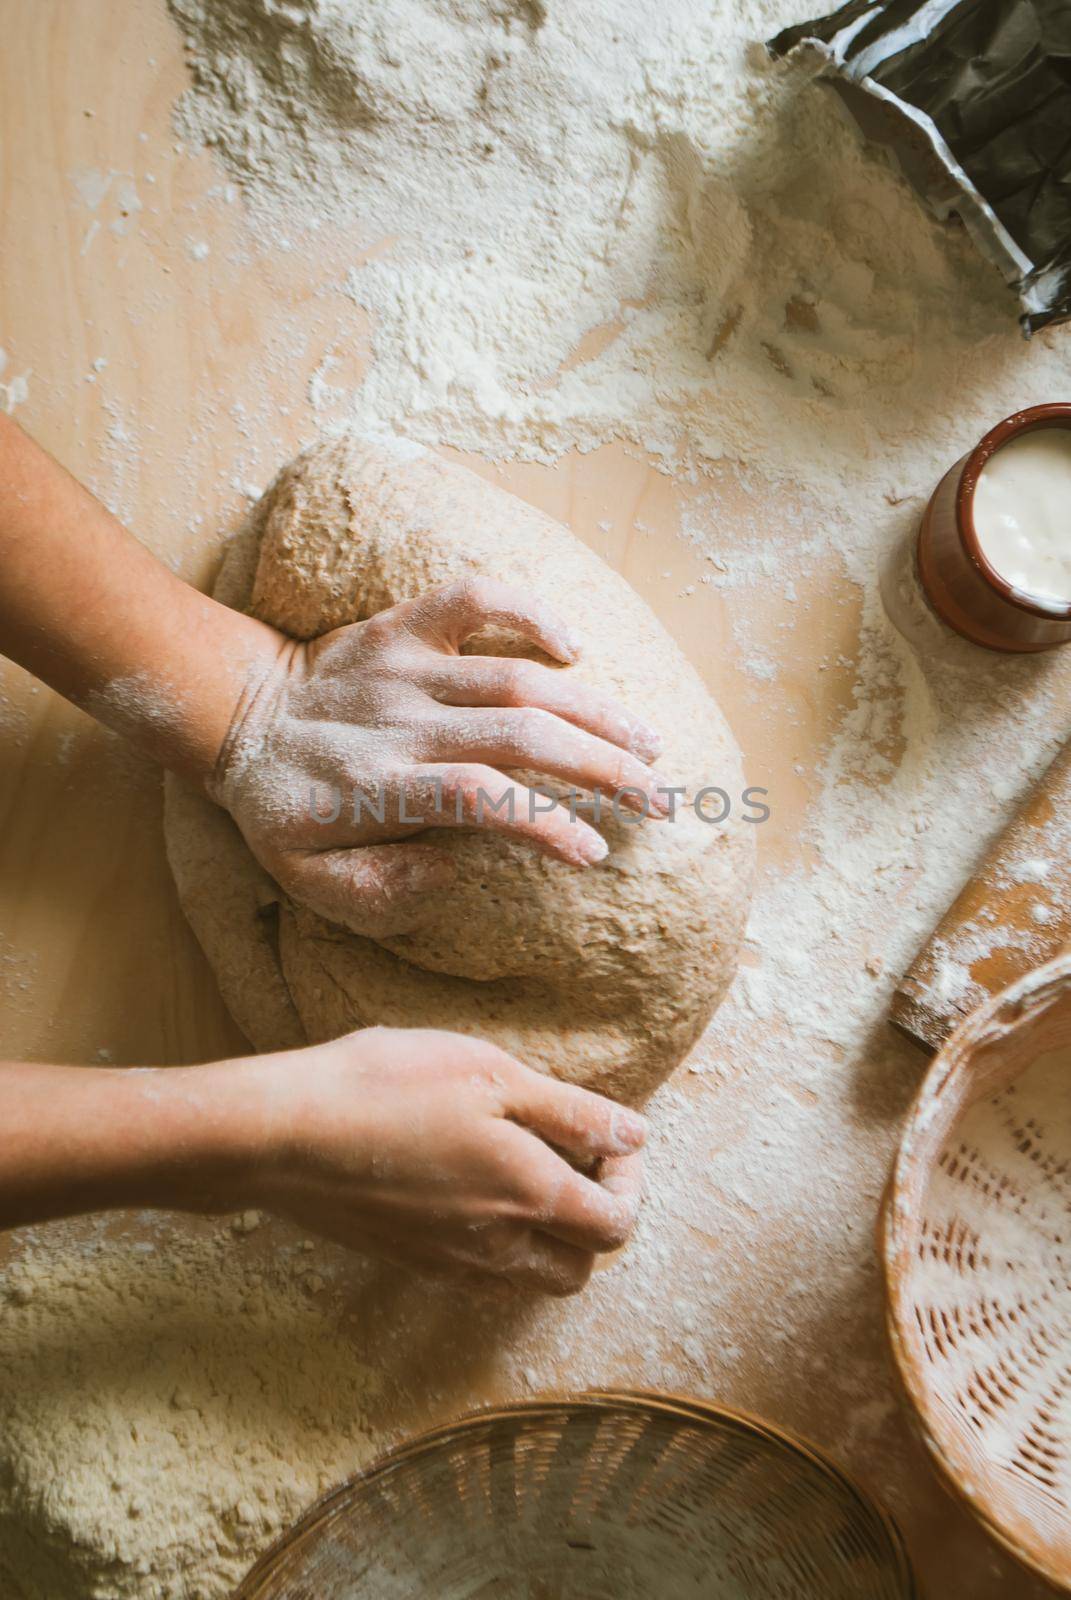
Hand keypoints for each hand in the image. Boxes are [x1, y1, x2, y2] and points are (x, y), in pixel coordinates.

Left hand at [213, 576, 668, 936]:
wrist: (236, 716)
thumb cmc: (283, 809)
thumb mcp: (307, 879)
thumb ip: (379, 893)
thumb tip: (455, 872)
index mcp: (377, 788)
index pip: (478, 800)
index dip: (544, 823)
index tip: (596, 853)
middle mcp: (399, 722)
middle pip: (520, 736)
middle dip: (603, 769)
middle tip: (662, 801)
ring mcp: (403, 666)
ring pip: (516, 676)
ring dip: (593, 709)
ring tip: (649, 744)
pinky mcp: (402, 626)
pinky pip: (472, 598)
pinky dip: (529, 611)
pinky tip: (575, 647)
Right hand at [251, 1027, 646, 1295]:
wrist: (282, 1136)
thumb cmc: (388, 1088)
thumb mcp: (493, 1075)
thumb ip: (572, 1113)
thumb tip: (634, 1136)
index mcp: (529, 1196)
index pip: (616, 1225)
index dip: (629, 1181)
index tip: (608, 1137)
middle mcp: (497, 1247)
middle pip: (579, 1268)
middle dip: (594, 1219)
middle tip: (572, 1158)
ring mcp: (450, 1263)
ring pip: (529, 1280)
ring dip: (547, 1239)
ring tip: (522, 1172)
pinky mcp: (410, 1262)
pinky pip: (480, 1276)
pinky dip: (499, 1247)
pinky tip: (472, 1191)